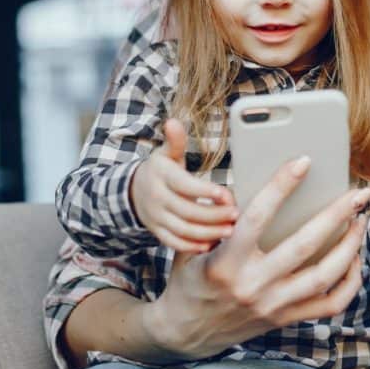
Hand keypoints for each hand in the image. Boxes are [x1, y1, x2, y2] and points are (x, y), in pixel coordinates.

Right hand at [131, 118, 237, 251]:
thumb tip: (173, 122)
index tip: (226, 195)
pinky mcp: (157, 232)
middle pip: (187, 210)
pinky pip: (174, 243)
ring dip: (207, 233)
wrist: (134, 191)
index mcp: (162, 176)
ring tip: (229, 231)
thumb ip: (175, 141)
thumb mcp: (166, 153)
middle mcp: (157, 198)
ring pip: (182, 229)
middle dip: (213, 215)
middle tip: (236, 214)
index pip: (184, 185)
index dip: (205, 192)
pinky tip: (211, 245)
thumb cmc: (161, 169)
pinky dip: (191, 246)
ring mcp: (156, 217)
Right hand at [144, 157, 369, 360]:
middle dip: (336, 215)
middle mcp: (252, 285)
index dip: (281, 186)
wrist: (186, 331)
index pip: (257, 216)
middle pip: (304, 245)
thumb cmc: (190, 278)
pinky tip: (354, 261)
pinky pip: (329, 304)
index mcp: (225, 262)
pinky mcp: (284, 319)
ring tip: (360, 222)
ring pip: (324, 276)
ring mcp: (272, 306)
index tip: (303, 162)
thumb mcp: (191, 245)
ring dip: (349, 247)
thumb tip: (241, 181)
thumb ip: (214, 217)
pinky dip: (349, 282)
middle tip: (356, 194)